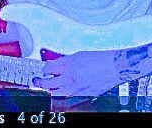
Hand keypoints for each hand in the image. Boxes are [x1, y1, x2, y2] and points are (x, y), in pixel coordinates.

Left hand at [33, 49, 151, 97]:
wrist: (115, 67)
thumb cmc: (101, 59)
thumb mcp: (79, 55)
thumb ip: (65, 61)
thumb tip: (55, 65)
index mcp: (68, 65)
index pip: (46, 68)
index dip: (43, 68)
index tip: (42, 68)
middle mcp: (69, 78)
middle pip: (46, 83)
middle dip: (39, 81)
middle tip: (37, 79)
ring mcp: (74, 88)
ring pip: (54, 93)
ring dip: (49, 89)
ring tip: (48, 86)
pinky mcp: (80, 95)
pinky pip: (66, 96)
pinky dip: (62, 93)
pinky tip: (63, 89)